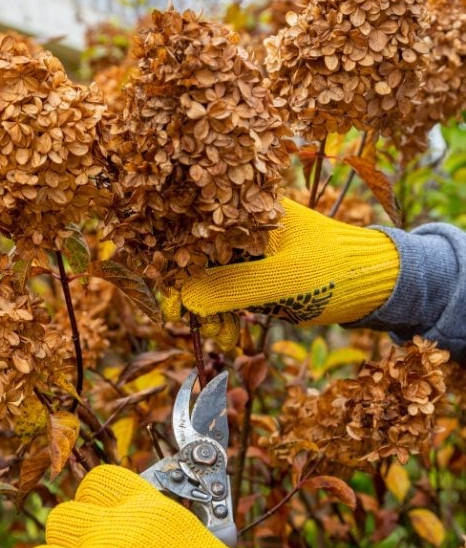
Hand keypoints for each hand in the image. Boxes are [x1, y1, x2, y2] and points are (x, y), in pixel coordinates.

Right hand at [179, 198, 398, 327]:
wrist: (378, 283)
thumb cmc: (333, 274)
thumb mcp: (280, 282)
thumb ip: (230, 288)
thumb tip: (184, 298)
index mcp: (251, 210)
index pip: (198, 236)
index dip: (177, 270)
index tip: (170, 305)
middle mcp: (248, 224)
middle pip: (202, 258)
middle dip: (195, 296)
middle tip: (197, 329)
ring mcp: (256, 248)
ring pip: (216, 278)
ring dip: (212, 310)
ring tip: (223, 338)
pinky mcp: (264, 270)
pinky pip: (234, 289)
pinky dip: (229, 311)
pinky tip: (230, 334)